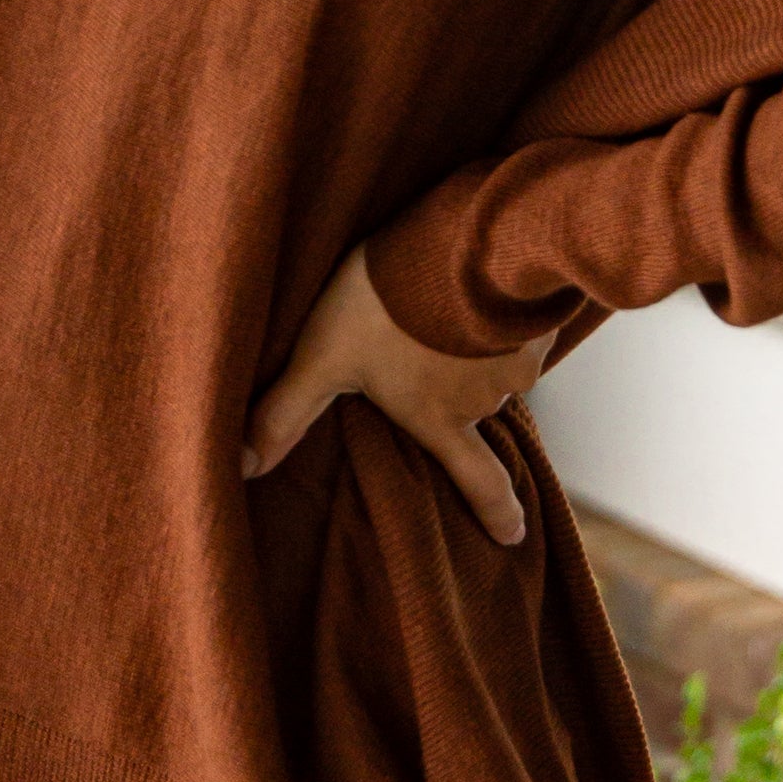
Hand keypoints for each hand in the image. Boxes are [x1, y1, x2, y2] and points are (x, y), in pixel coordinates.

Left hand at [241, 245, 550, 548]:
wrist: (462, 244)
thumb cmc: (388, 305)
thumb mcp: (323, 357)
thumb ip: (287, 411)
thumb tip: (244, 468)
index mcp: (441, 419)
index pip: (476, 480)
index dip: (496, 512)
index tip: (512, 536)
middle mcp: (487, 399)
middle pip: (479, 406)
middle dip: (464, 388)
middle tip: (440, 358)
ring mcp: (519, 358)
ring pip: (497, 358)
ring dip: (477, 341)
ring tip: (446, 304)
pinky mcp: (538, 314)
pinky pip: (521, 320)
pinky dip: (502, 309)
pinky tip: (480, 281)